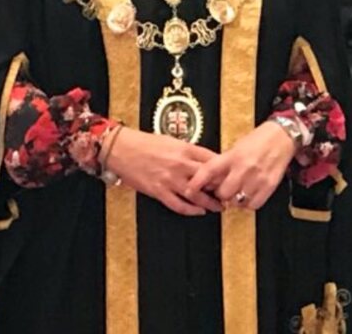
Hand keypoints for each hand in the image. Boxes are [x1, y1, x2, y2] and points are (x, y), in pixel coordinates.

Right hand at [104, 127, 223, 214]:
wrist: (121, 148)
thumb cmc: (143, 142)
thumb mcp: (170, 141)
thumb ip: (187, 151)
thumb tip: (203, 160)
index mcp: (184, 149)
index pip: (212, 160)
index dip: (224, 170)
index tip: (230, 175)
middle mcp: (180, 165)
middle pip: (209, 179)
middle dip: (221, 188)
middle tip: (229, 194)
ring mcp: (170, 179)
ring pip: (197, 195)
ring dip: (211, 203)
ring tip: (219, 207)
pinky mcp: (159, 191)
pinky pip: (179, 205)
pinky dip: (191, 210)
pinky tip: (198, 211)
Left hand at [183, 122, 295, 210]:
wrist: (282, 136)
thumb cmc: (259, 140)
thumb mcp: (236, 147)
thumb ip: (223, 163)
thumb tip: (210, 179)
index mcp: (232, 156)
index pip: (209, 171)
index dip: (197, 183)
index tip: (189, 190)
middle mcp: (243, 168)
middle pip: (223, 193)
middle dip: (220, 194)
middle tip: (222, 190)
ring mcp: (257, 178)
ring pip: (237, 201)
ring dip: (234, 200)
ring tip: (237, 192)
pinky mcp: (269, 186)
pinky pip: (253, 204)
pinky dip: (248, 203)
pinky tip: (248, 195)